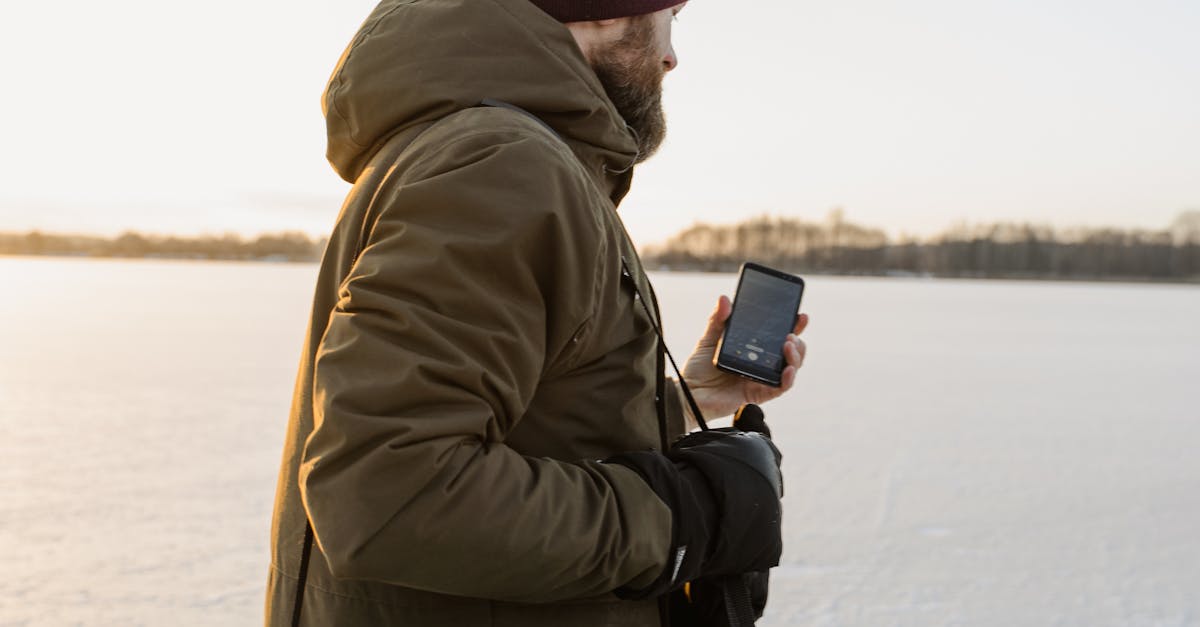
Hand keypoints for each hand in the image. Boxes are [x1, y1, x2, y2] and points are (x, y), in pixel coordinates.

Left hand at [680, 296, 807, 425]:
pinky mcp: (758, 393)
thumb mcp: (708, 339)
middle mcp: (762, 363)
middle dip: (798, 341)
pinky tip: (788, 369)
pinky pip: (780, 388)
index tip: (800, 315)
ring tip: (789, 345)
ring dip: (796, 356)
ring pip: (791, 368)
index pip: (778, 335)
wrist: (689, 392)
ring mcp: (762, 378)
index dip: (794, 326)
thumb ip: (718, 319)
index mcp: (754, 348)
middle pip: (791, 352)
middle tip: (791, 333)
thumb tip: (725, 298)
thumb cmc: (698, 367)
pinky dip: (788, 379)